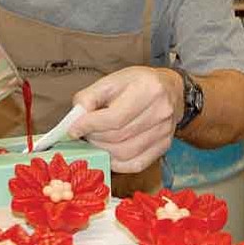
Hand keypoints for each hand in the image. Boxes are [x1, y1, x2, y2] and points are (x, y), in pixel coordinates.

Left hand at [67, 66, 183, 172]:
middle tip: (83, 132)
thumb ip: (90, 96)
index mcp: (148, 89)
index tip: (73, 129)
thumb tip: (76, 117)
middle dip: (94, 137)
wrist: (170, 89)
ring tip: (94, 139)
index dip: (89, 125)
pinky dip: (116, 163)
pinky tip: (107, 152)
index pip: (114, 117)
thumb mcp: (112, 80)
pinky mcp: (164, 146)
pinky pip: (135, 164)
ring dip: (103, 149)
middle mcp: (160, 112)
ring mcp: (165, 132)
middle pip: (118, 136)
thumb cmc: (137, 83)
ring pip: (125, 153)